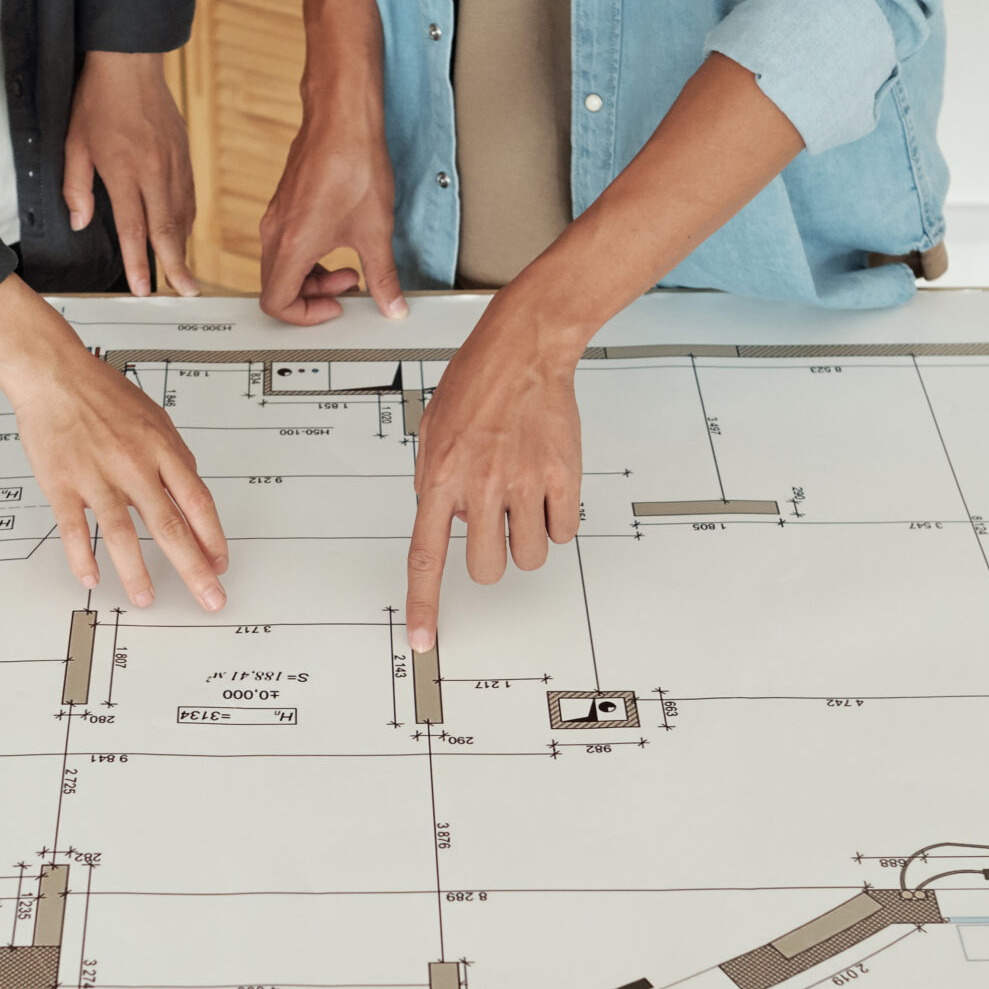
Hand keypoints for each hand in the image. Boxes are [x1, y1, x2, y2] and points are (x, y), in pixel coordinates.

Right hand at [0, 276, 227, 609]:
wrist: (54, 375)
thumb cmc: (103, 393)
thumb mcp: (155, 417)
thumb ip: (175, 456)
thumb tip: (191, 492)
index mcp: (161, 448)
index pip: (197, 501)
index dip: (213, 537)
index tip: (220, 564)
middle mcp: (133, 464)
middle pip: (170, 526)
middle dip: (194, 568)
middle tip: (209, 597)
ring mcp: (97, 476)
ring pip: (122, 534)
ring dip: (137, 572)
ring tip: (146, 599)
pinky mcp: (62, 483)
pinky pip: (74, 529)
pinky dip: (82, 557)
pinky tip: (91, 578)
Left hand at [63, 51, 197, 297]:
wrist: (130, 63)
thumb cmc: (99, 100)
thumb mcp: (74, 144)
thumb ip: (76, 187)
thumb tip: (80, 222)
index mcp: (125, 171)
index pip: (133, 228)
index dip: (138, 262)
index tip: (143, 288)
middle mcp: (155, 171)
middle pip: (167, 230)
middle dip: (176, 266)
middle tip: (186, 291)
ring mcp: (174, 164)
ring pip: (183, 216)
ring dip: (183, 247)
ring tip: (183, 271)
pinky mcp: (184, 156)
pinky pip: (189, 197)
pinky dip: (187, 221)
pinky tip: (183, 233)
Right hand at [263, 0, 407, 326]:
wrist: (344, 115)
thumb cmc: (353, 162)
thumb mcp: (376, 232)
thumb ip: (382, 277)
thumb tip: (391, 304)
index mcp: (291, 246)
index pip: (275, 303)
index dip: (304, 316)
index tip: (334, 309)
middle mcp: (275, 232)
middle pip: (277, 285)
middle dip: (313, 296)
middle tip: (348, 288)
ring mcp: (276, 216)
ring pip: (281, 264)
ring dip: (313, 275)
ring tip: (349, 267)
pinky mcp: (284, 202)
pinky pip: (286, 242)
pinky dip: (310, 254)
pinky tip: (341, 240)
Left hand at [405, 297, 583, 649]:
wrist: (524, 349)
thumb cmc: (477, 383)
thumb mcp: (432, 432)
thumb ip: (433, 482)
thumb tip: (443, 523)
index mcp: (439, 478)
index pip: (426, 557)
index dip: (425, 605)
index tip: (425, 638)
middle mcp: (480, 486)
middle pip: (485, 569)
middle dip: (489, 556)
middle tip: (493, 524)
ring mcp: (524, 484)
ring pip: (528, 557)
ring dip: (525, 539)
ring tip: (522, 498)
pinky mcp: (563, 478)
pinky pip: (561, 533)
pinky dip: (555, 521)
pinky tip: (547, 488)